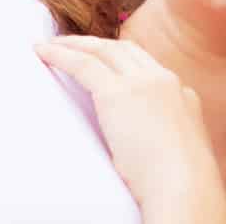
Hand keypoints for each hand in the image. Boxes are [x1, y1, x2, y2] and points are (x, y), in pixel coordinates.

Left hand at [34, 36, 225, 220]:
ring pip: (102, 50)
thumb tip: (147, 135)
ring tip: (51, 46)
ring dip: (74, 45)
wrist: (182, 182)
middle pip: (123, 49)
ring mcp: (140, 82)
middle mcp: (161, 78)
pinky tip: (44, 54)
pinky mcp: (116, 92)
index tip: (100, 56)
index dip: (119, 56)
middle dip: (95, 44)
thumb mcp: (180, 146)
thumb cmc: (179, 179)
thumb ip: (166, 129)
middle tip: (70, 44)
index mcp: (180, 91)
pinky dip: (61, 56)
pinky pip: (83, 64)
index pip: (145, 62)